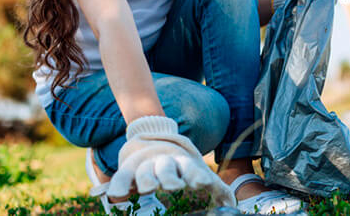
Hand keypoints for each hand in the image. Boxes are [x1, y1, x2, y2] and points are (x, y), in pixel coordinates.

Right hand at [107, 116, 235, 207]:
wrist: (149, 144)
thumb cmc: (180, 168)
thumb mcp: (198, 175)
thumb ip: (215, 190)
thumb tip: (231, 206)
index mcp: (183, 163)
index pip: (190, 167)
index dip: (195, 175)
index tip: (202, 183)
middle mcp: (164, 162)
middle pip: (166, 167)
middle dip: (170, 176)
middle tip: (175, 186)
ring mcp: (145, 165)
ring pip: (145, 171)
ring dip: (146, 179)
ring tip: (148, 189)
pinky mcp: (128, 171)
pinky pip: (121, 178)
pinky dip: (119, 185)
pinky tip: (117, 195)